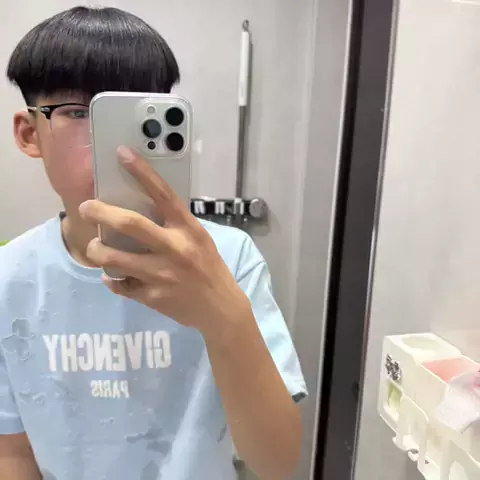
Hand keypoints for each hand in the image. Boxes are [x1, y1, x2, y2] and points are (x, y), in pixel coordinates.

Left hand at [79, 146, 249, 337]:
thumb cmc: (209, 267)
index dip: (142, 172)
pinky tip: (113, 276)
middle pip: (131, 225)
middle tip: (86, 207)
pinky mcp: (152, 297)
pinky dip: (111, 280)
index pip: (164, 195)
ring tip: (94, 248)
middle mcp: (175, 249)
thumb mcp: (198, 239)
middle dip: (100, 212)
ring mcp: (162, 275)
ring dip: (96, 251)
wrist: (219, 308)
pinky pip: (119, 285)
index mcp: (188, 229)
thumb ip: (173, 225)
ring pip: (114, 258)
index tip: (122, 153)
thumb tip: (139, 209)